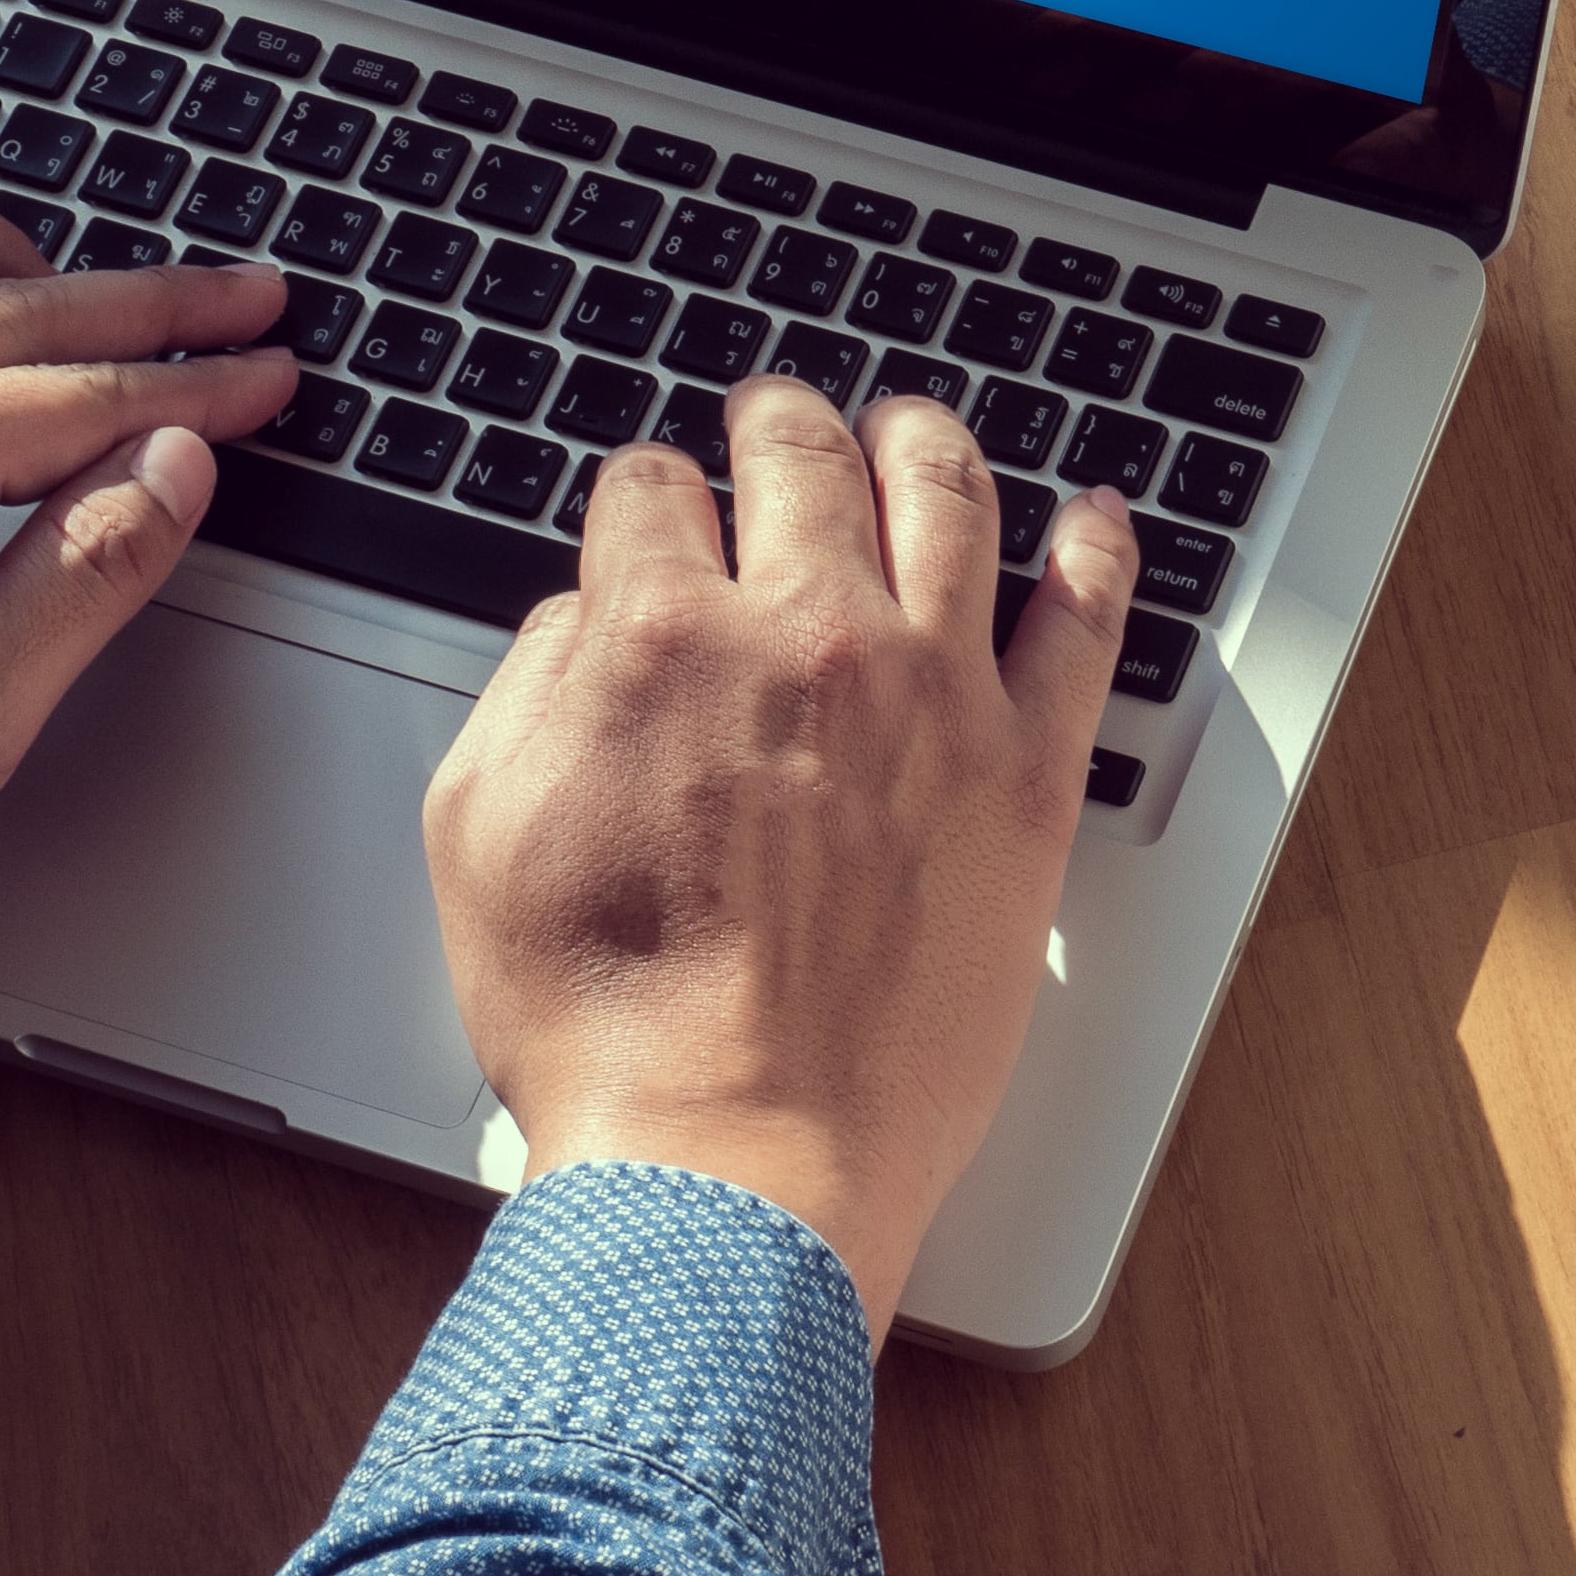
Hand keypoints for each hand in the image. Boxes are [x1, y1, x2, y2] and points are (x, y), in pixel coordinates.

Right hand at [422, 376, 1139, 1328]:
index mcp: (659, 637)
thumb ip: (528, 690)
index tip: (656, 504)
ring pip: (947, 496)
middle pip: (802, 459)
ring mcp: (935, 693)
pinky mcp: (1028, 771)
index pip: (652, 491)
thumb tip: (580, 618)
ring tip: (909, 429)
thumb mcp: (480, 834)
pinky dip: (1094, 549)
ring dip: (919, 440)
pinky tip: (1094, 516)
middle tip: (776, 418)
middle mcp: (808, 635)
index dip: (646, 491)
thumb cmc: (606, 1027)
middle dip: (777, 422)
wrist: (734, 1157)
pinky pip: (1085, 622)